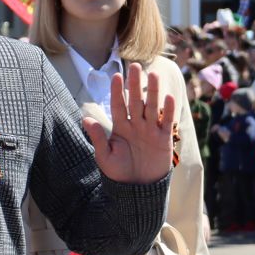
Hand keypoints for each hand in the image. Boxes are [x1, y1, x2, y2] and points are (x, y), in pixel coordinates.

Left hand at [83, 63, 178, 184]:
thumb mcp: (104, 156)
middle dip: (135, 84)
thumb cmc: (118, 172)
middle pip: (135, 101)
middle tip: (135, 66)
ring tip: (153, 75)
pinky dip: (168, 110)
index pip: (118, 105)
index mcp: (120, 127)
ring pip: (152, 107)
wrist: (138, 188)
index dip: (117, 91)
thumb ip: (98, 137)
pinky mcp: (163, 138)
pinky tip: (168, 97)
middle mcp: (136, 125)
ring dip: (153, 91)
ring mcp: (150, 130)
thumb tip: (86, 119)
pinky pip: (166, 121)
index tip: (115, 75)